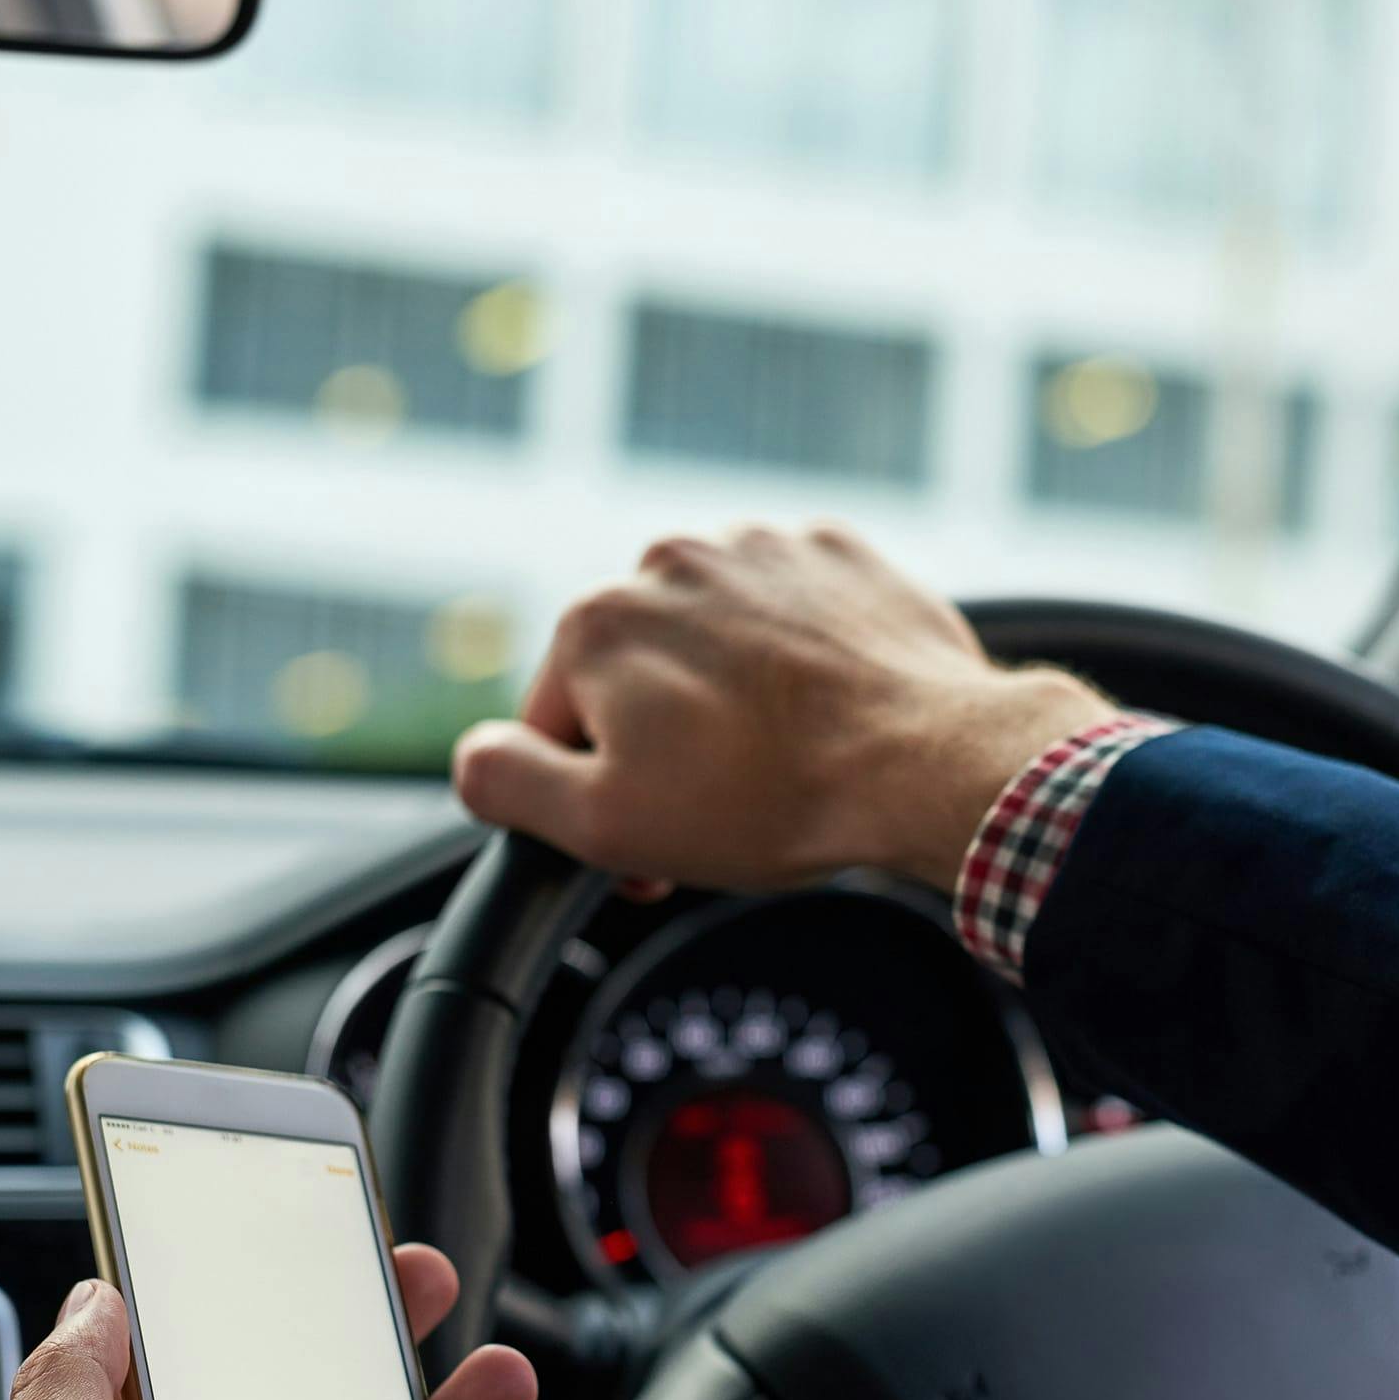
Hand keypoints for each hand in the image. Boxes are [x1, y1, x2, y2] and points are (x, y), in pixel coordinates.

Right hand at [452, 523, 1113, 895]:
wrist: (924, 763)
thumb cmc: (768, 798)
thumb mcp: (603, 823)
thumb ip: (506, 783)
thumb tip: (474, 757)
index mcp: (597, 622)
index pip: (559, 727)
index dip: (595, 800)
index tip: (650, 852)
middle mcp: (669, 561)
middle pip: (639, 678)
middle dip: (664, 747)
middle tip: (721, 816)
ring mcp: (761, 548)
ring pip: (716, 643)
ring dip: (730, 701)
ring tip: (780, 765)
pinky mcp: (839, 557)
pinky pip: (794, 617)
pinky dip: (800, 663)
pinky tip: (826, 718)